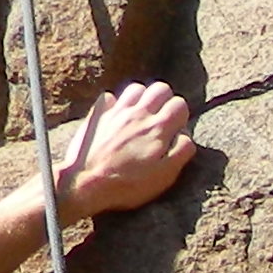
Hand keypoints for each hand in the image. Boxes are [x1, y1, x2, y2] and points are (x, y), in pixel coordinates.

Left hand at [51, 81, 194, 221]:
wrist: (86, 183)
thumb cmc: (128, 184)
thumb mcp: (164, 176)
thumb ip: (181, 153)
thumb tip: (185, 137)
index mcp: (158, 128)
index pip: (179, 104)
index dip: (181, 115)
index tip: (176, 129)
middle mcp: (138, 114)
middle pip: (160, 88)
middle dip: (166, 100)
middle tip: (162, 118)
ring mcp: (117, 112)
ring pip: (136, 88)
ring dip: (143, 98)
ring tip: (142, 115)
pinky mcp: (98, 116)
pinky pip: (109, 97)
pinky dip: (116, 103)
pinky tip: (117, 117)